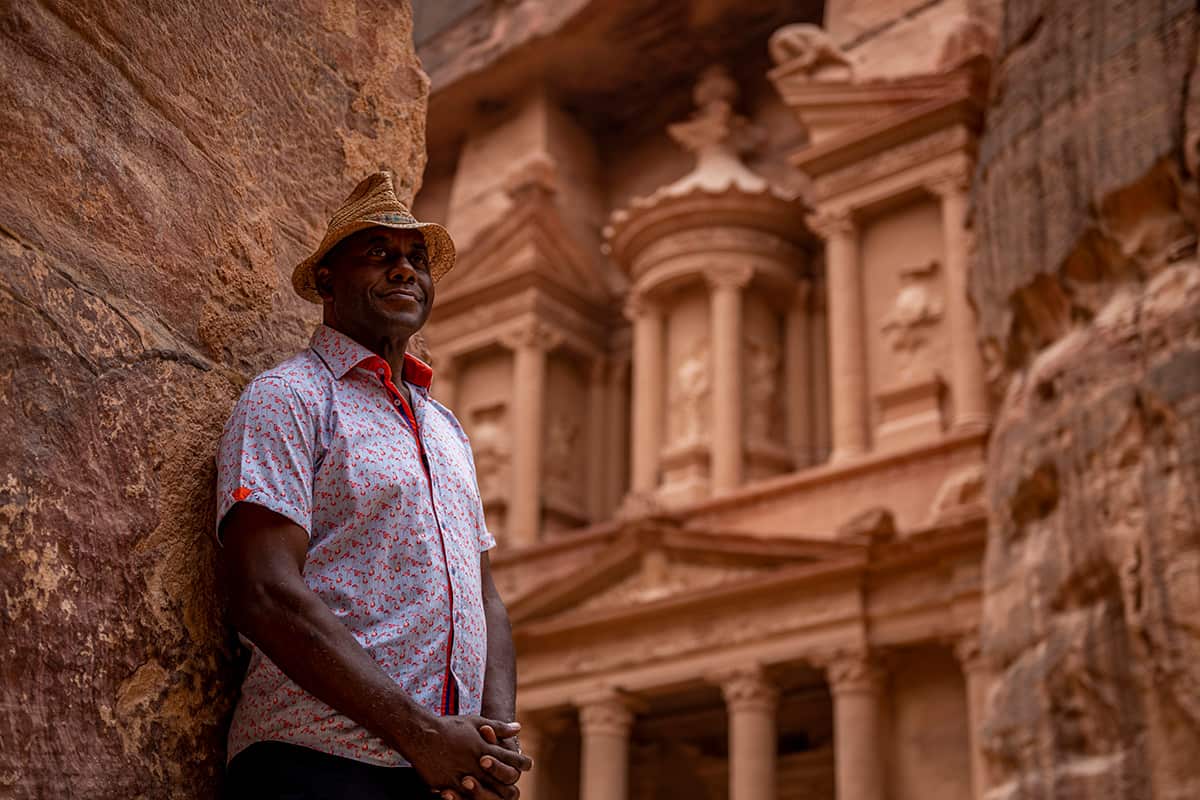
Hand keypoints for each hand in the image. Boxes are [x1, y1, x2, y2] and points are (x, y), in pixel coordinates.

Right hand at [404, 715, 529, 799]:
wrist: (421, 734)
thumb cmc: (449, 727)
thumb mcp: (475, 722)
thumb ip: (498, 727)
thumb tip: (518, 728)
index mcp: (485, 748)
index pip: (512, 760)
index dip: (522, 763)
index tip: (527, 764)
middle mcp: (476, 764)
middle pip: (504, 781)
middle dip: (512, 783)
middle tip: (513, 782)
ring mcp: (462, 777)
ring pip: (487, 794)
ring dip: (493, 793)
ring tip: (496, 791)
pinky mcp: (448, 786)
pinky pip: (464, 799)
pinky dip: (470, 798)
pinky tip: (473, 796)